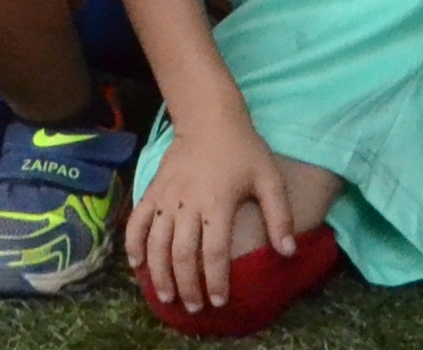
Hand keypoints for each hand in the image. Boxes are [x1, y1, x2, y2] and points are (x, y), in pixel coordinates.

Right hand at [130, 115, 300, 315]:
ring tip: (166, 295)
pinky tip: (136, 264)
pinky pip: (137, 221)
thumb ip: (280, 216)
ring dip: (159, 273)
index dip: (215, 281)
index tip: (218, 301)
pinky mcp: (153, 189)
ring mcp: (166, 197)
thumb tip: (289, 252)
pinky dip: (133, 244)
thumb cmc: (243, 149)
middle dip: (187, 286)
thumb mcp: (269, 178)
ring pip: (156, 243)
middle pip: (182, 254)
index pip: (215, 253)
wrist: (209, 116)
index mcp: (217, 203)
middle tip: (193, 307)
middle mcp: (188, 203)